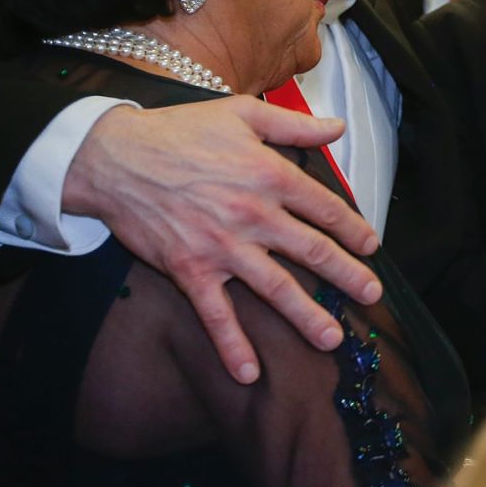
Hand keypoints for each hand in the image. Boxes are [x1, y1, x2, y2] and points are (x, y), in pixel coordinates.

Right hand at [62, 97, 381, 384]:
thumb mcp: (241, 113)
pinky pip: (216, 314)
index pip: (325, 207)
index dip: (353, 229)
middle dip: (348, 276)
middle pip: (313, 251)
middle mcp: (253, 214)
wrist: (113, 158)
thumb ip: (294, 123)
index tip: (371, 246)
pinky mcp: (190, 270)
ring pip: (276, 288)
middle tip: (372, 295)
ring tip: (331, 338)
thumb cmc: (178, 131)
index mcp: (270, 175)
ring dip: (306, 316)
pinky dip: (232, 345)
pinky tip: (249, 373)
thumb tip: (337, 126)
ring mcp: (222, 247)